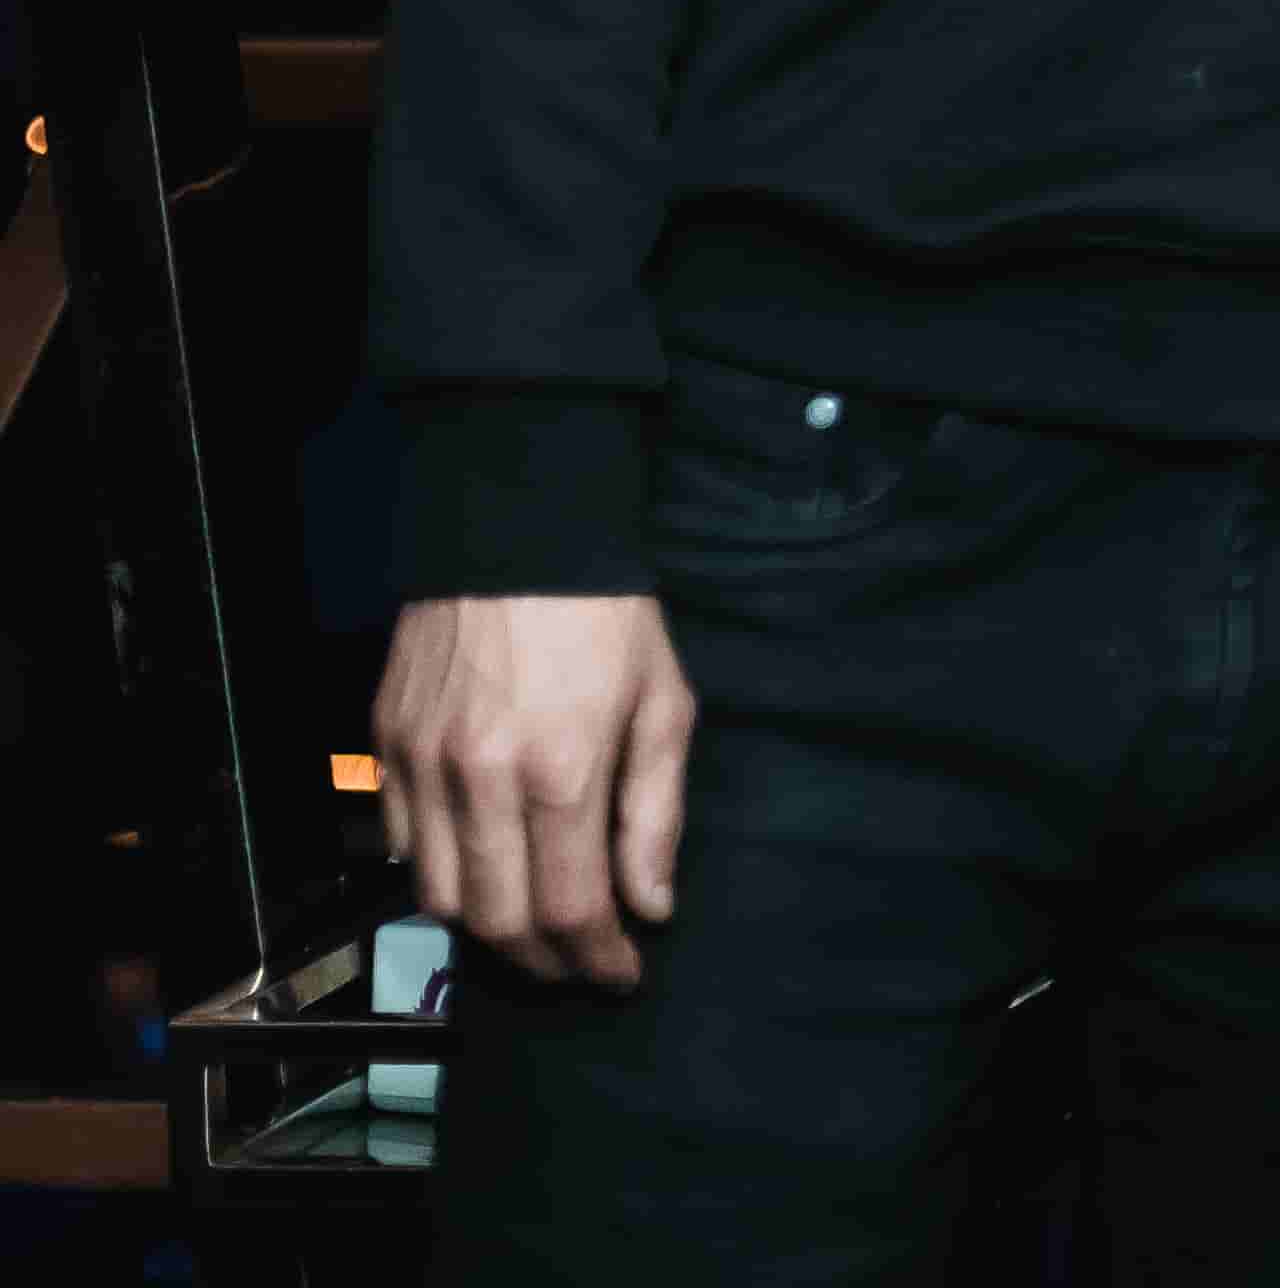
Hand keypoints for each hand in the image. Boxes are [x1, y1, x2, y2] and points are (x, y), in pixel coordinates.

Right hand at [372, 591, 694, 989]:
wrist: (514, 537)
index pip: (569, 908)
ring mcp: (422, 766)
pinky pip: (403, 847)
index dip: (595, 958)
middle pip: (496, 921)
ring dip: (487, 931)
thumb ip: (654, 814)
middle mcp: (481, 781)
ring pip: (438, 897)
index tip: (620, 975)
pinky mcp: (384, 748)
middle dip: (543, 962)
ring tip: (533, 930)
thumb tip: (649, 906)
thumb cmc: (608, 620)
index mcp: (561, 771)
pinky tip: (483, 870)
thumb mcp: (663, 704)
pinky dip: (441, 877)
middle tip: (578, 964)